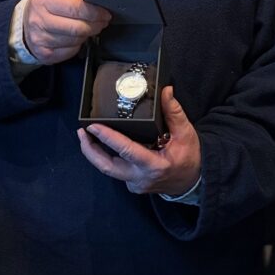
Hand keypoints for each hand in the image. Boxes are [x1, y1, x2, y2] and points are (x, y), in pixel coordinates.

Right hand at [23, 0, 110, 64]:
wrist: (24, 25)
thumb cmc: (46, 7)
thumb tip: (98, 6)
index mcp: (44, 1)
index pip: (76, 8)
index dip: (95, 12)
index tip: (105, 13)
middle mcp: (40, 20)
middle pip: (77, 27)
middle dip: (95, 25)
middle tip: (102, 22)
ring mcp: (41, 39)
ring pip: (75, 40)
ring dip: (87, 35)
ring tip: (89, 28)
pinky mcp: (45, 54)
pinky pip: (70, 51)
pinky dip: (78, 45)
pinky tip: (76, 38)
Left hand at [77, 86, 200, 195]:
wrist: (194, 181)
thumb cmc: (190, 156)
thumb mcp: (186, 133)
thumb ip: (174, 112)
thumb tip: (166, 90)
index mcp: (154, 165)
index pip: (125, 150)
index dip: (107, 137)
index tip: (92, 126)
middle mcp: (140, 178)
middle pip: (107, 166)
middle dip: (90, 150)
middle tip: (81, 132)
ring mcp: (135, 184)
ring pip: (109, 170)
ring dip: (94, 153)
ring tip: (85, 135)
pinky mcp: (133, 184)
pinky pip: (115, 171)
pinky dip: (106, 157)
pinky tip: (100, 144)